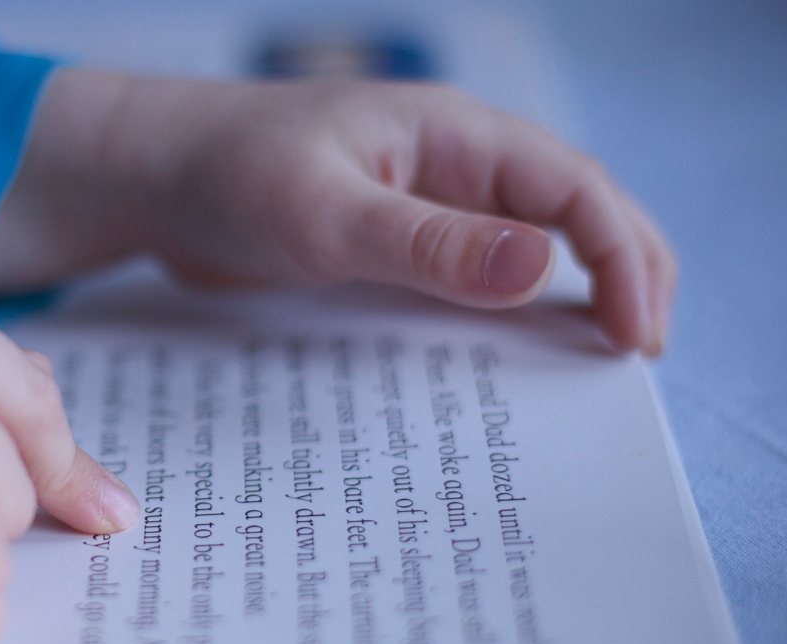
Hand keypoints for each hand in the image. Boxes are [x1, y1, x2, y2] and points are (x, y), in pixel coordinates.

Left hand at [0, 71, 675, 355]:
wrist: (150, 180)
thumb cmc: (227, 173)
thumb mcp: (326, 214)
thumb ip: (428, 244)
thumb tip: (542, 270)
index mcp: (452, 135)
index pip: (574, 188)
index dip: (622, 257)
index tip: (634, 336)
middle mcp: (450, 165)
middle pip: (572, 212)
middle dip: (621, 274)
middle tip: (637, 356)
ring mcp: (420, 205)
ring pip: (524, 247)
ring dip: (567, 297)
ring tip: (594, 363)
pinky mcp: (386, 244)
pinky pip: (463, 279)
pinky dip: (498, 317)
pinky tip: (501, 365)